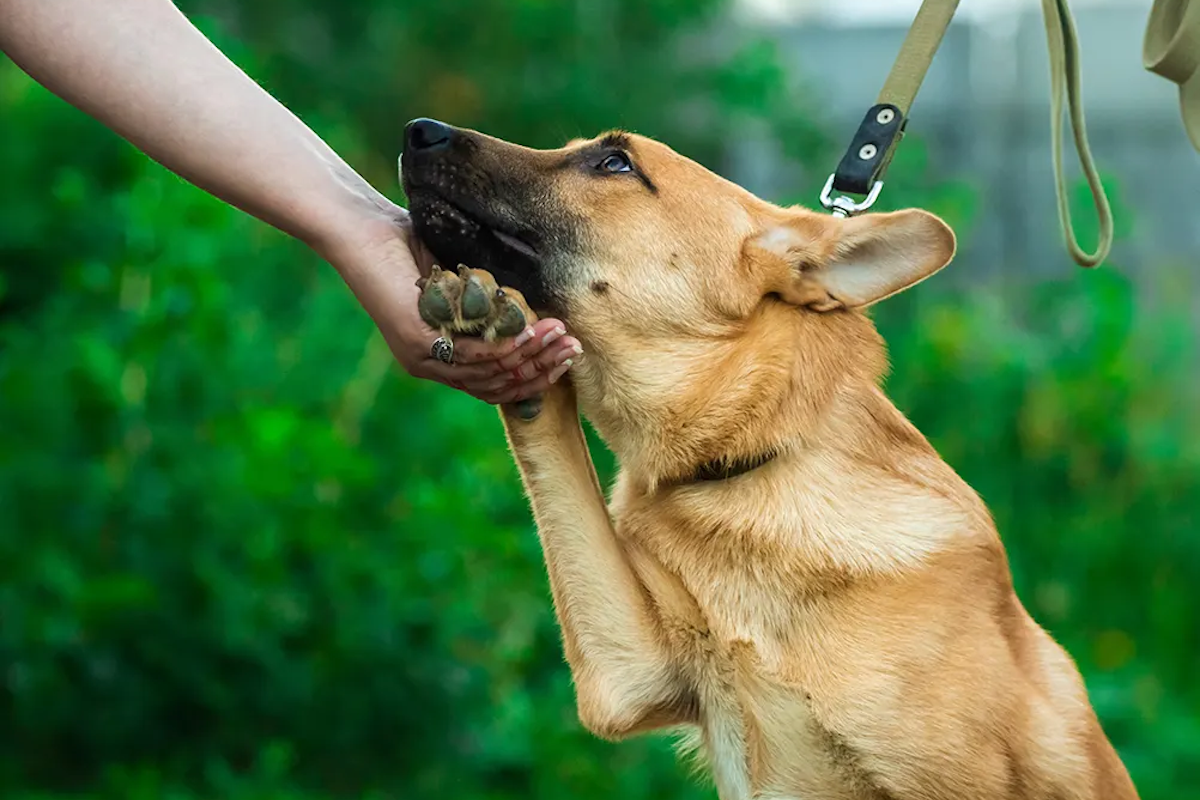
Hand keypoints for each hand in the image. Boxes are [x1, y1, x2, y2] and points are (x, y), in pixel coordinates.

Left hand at [320, 205, 581, 403]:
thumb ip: (489, 300)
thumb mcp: (458, 278)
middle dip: (541, 368)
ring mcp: (420, 356)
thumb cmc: (408, 242)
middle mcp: (428, 364)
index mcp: (436, 355)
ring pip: (489, 372)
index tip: (566, 353)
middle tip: (574, 349)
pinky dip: (507, 346)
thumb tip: (537, 304)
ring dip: (532, 356)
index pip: (493, 383)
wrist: (361, 226)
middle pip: (496, 385)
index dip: (534, 374)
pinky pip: (471, 354)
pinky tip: (533, 330)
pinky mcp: (415, 339)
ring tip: (562, 335)